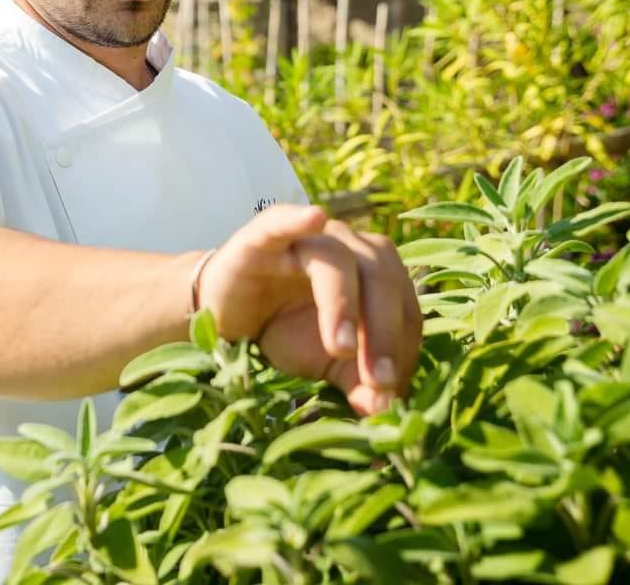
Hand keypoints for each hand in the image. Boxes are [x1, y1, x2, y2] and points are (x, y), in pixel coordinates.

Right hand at [193, 203, 421, 415]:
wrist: (225, 317)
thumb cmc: (285, 330)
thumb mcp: (329, 363)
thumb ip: (362, 383)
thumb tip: (389, 413)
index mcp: (375, 273)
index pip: (404, 306)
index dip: (402, 347)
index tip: (389, 392)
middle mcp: (347, 245)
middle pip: (380, 280)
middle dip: (383, 333)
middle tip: (378, 379)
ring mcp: (304, 238)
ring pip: (338, 260)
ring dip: (343, 303)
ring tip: (339, 348)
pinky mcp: (261, 236)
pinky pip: (280, 222)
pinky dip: (298, 219)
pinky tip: (314, 218)